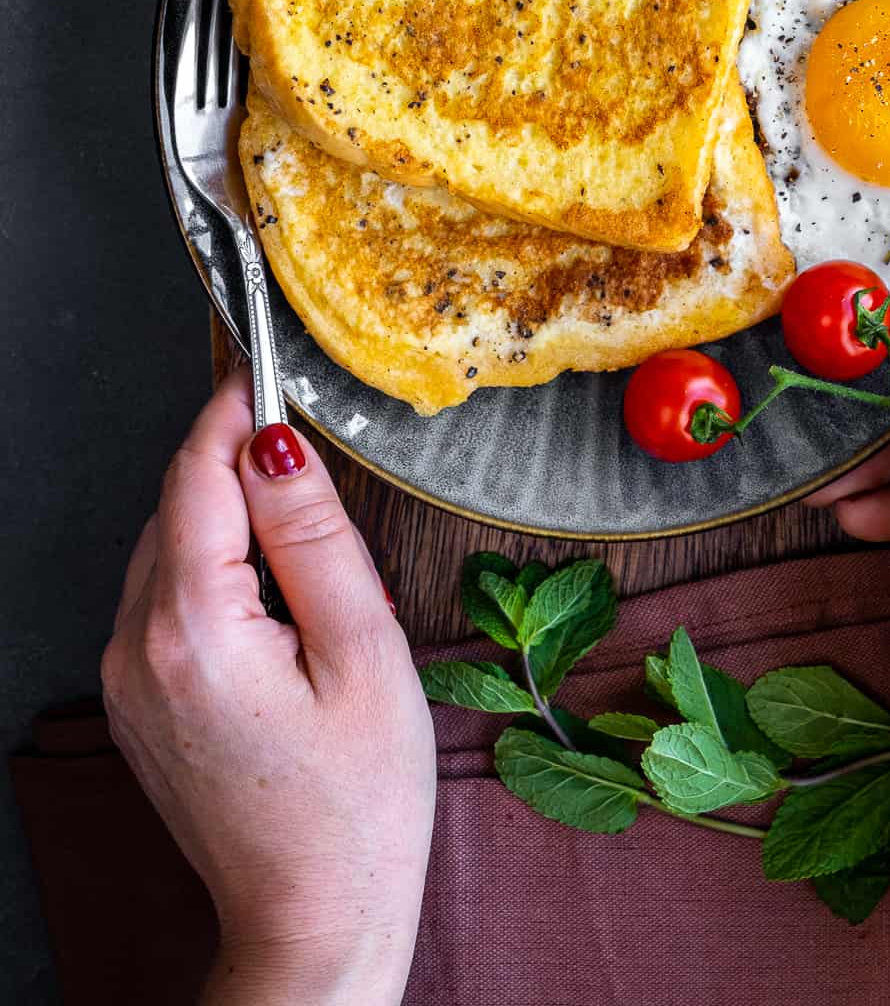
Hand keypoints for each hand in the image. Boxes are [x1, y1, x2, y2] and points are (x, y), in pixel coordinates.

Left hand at [102, 372, 435, 1005]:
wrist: (313, 924)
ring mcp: (128, 679)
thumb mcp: (363, 651)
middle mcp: (137, 647)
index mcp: (193, 628)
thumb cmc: (358, 805)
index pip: (199, 472)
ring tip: (308, 540)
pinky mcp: (139, 702)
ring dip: (227, 515)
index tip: (271, 364)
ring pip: (169, 546)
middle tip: (315, 449)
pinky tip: (274, 596)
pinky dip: (212, 567)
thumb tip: (276, 441)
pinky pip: (165, 597)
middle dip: (238, 461)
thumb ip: (315, 535)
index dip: (235, 407)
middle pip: (179, 504)